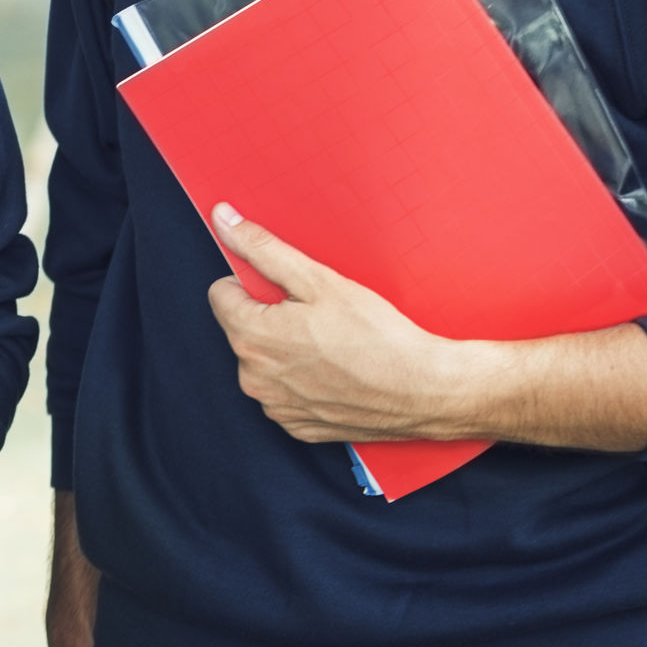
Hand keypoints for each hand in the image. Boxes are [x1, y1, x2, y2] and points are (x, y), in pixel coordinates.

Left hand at [204, 203, 475, 443]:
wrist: (425, 390)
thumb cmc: (377, 335)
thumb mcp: (318, 280)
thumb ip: (263, 249)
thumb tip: (223, 220)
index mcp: (250, 337)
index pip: (221, 295)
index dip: (253, 285)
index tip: (286, 289)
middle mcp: (253, 377)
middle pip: (244, 329)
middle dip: (271, 318)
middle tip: (318, 316)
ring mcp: (275, 406)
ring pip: (265, 363)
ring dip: (286, 351)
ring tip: (332, 345)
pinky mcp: (297, 427)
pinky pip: (286, 394)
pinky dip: (304, 381)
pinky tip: (336, 373)